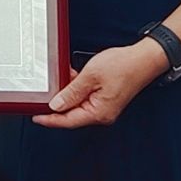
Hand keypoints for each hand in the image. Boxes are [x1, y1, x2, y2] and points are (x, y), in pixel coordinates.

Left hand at [34, 42, 166, 128]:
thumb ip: (71, 92)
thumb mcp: (91, 76)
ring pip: (79, 105)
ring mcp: (105, 107)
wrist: (145, 59)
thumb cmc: (124, 66)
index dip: (50, 119)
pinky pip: (87, 99)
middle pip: (72, 114)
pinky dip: (78, 89)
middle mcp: (102, 114)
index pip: (68, 121)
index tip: (36, 116)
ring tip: (63, 78)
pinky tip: (74, 77)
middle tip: (45, 93)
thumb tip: (56, 105)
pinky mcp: (106, 99)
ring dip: (69, 93)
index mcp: (99, 113)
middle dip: (58, 103)